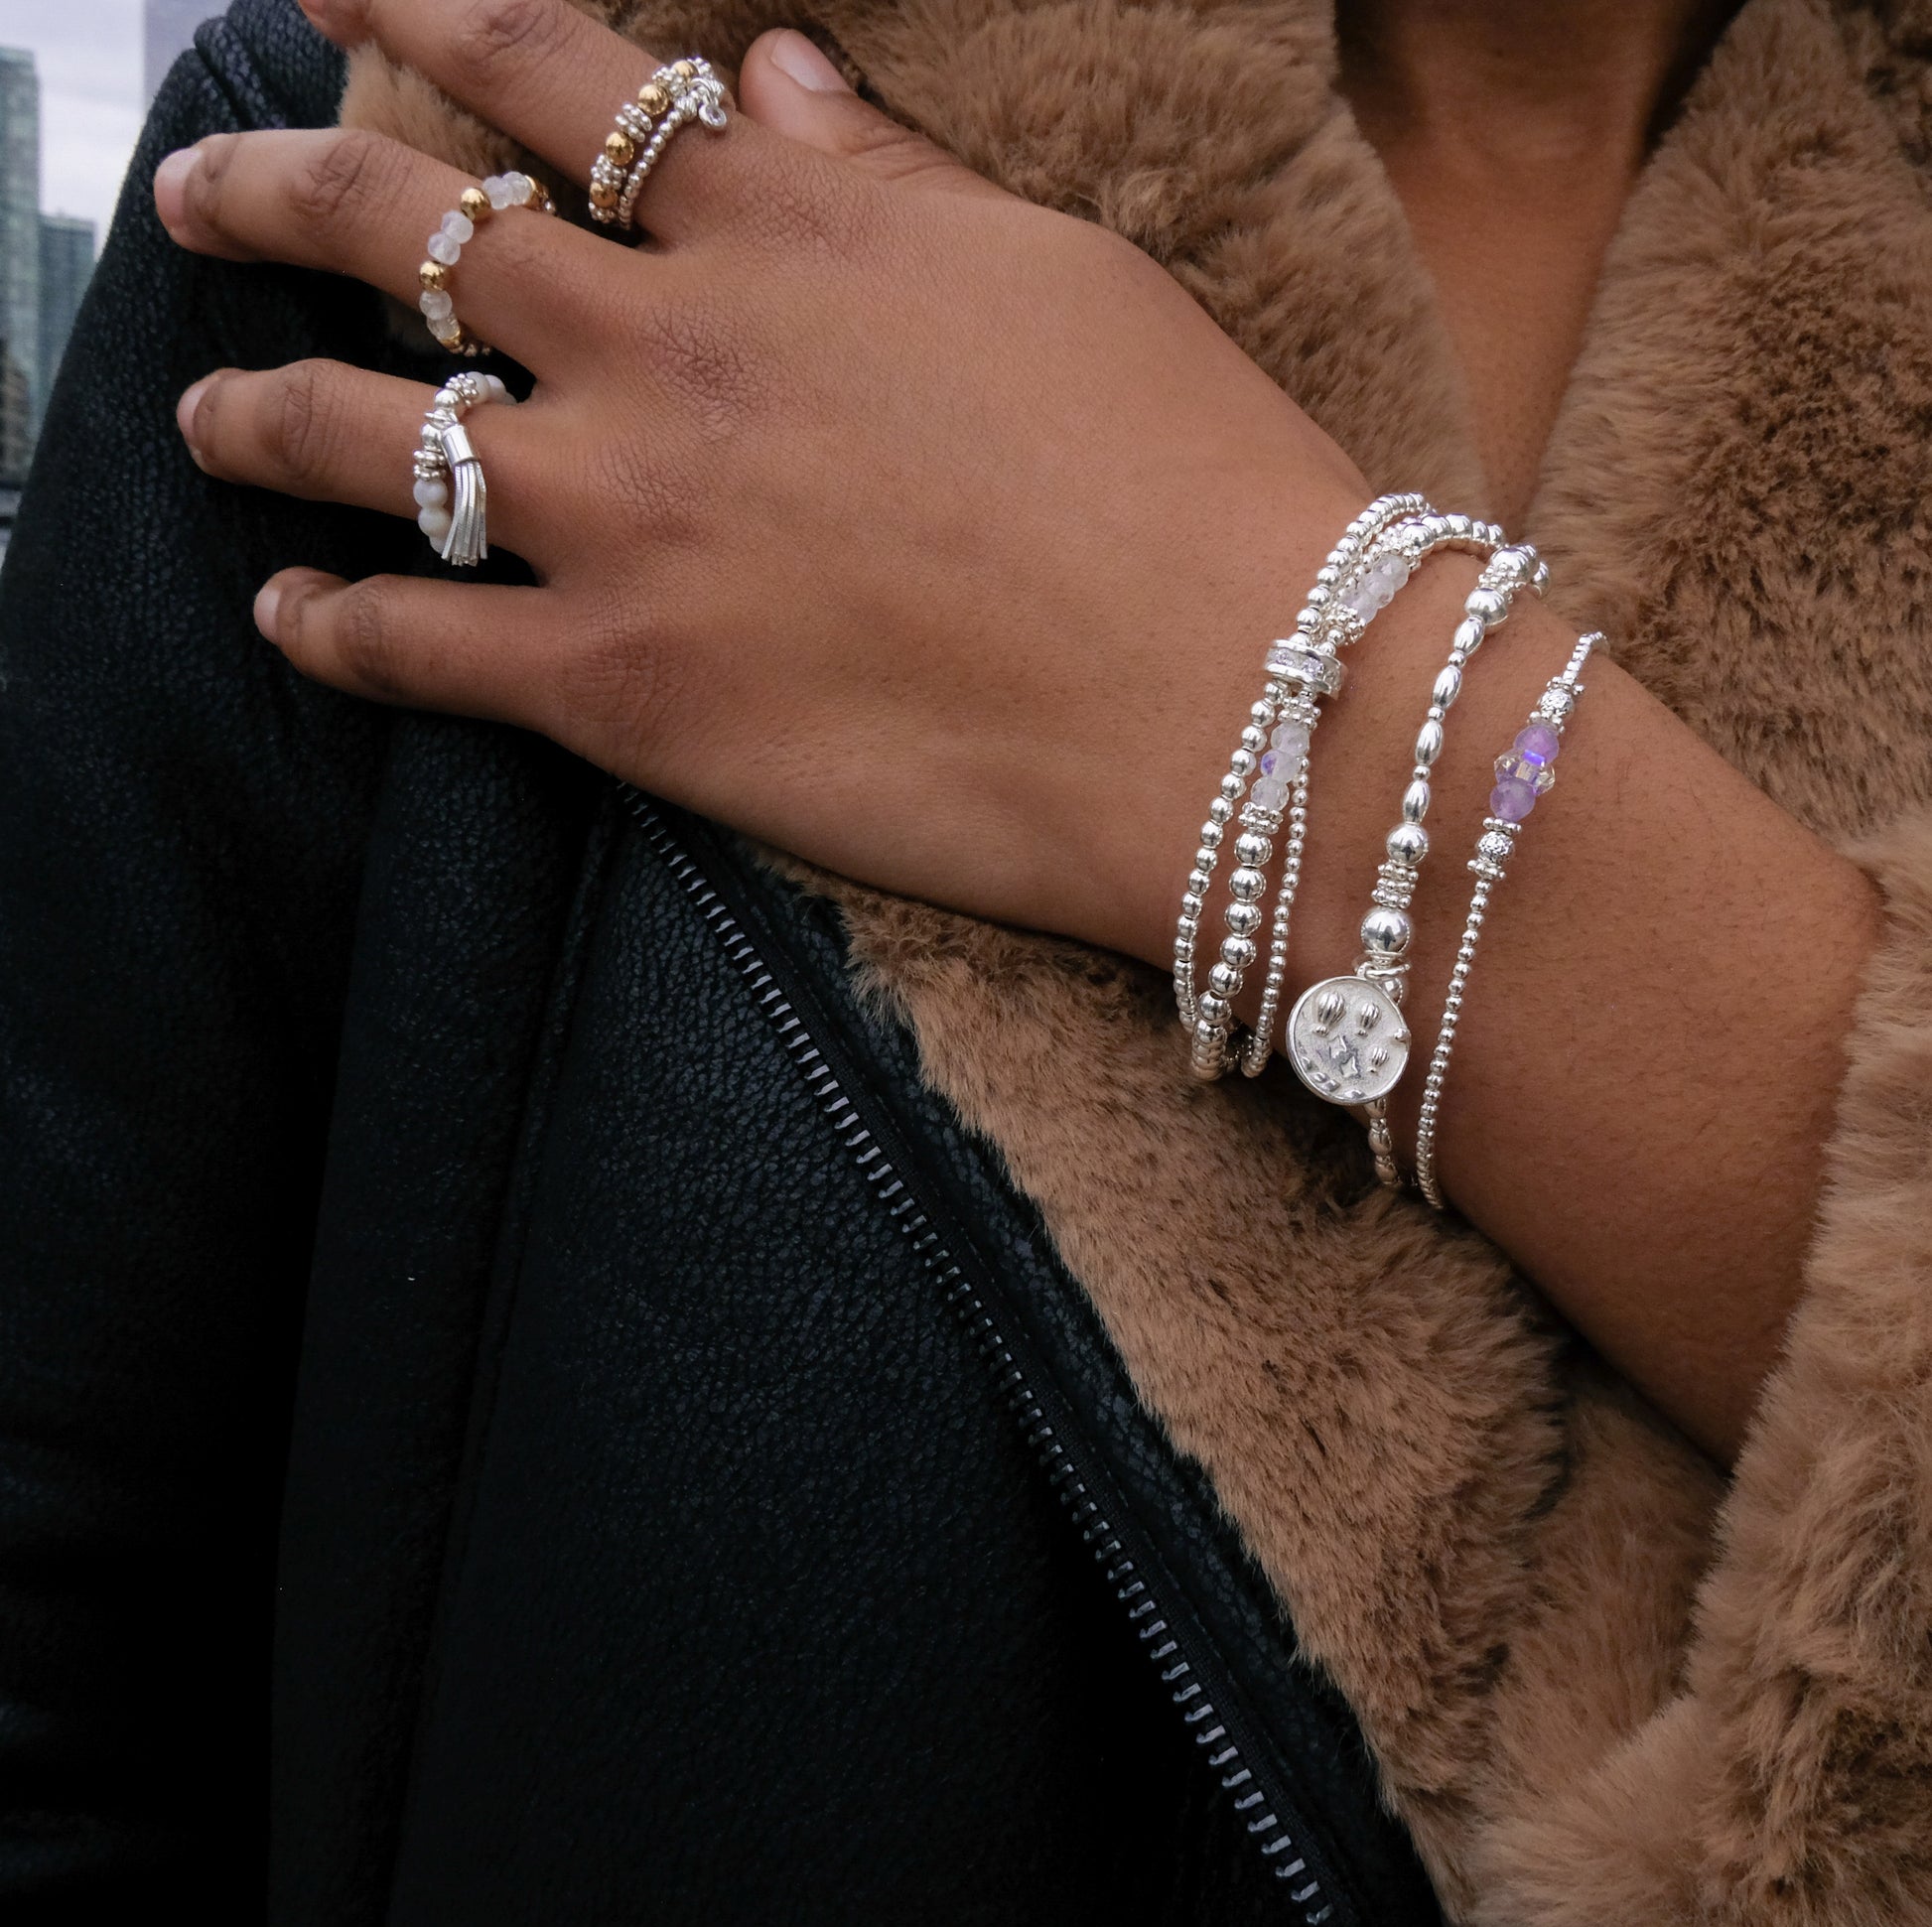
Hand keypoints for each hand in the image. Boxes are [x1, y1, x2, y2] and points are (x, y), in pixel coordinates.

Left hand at [156, 0, 1368, 961]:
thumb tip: (777, 81)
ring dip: (252, 409)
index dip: (419, 7)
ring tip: (200, 410)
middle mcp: (669, 349)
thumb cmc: (1192, 485)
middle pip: (400, 228)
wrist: (1241, 708)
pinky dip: (327, 626)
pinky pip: (413, 644)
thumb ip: (886, 187)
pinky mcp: (624, 690)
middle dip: (272, 187)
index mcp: (784, 228)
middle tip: (198, 190)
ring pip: (358, 432)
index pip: (552, 76)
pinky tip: (290, 615)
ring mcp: (629, 521)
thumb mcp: (1055, 281)